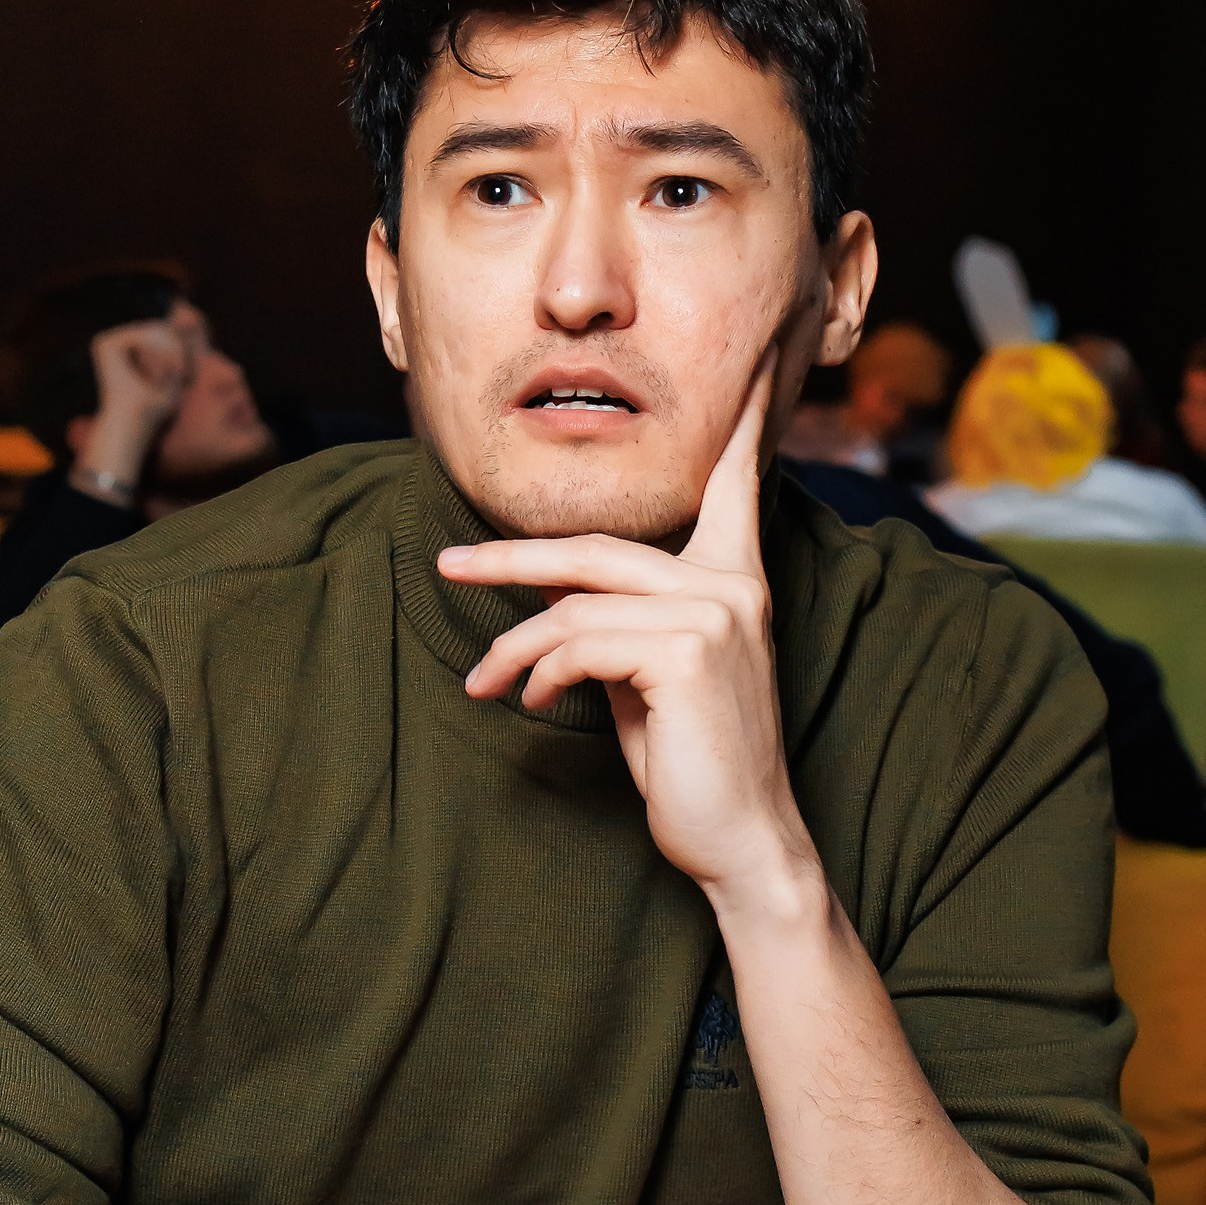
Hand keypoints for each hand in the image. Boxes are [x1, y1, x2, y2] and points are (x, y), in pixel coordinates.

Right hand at [74, 319, 195, 496]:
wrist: (133, 426)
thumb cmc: (155, 410)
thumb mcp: (176, 375)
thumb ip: (181, 346)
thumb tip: (186, 310)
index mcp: (130, 349)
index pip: (164, 330)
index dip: (180, 348)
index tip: (183, 374)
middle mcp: (116, 343)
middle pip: (161, 326)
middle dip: (177, 350)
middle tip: (177, 376)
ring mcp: (108, 342)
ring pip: (153, 328)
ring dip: (170, 353)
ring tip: (167, 378)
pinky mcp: (104, 344)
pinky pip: (141, 334)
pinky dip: (155, 353)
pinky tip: (155, 375)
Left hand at [439, 355, 811, 907]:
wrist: (740, 840)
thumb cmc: (691, 762)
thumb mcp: (654, 678)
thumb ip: (623, 626)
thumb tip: (553, 617)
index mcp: (734, 580)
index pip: (736, 486)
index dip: (744, 424)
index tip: (756, 364)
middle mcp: (731, 585)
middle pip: (594, 549)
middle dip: (510, 558)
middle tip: (449, 567)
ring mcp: (714, 614)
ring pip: (574, 606)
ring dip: (513, 647)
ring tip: (484, 682)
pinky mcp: (689, 653)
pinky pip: (579, 644)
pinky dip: (539, 672)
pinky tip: (533, 702)